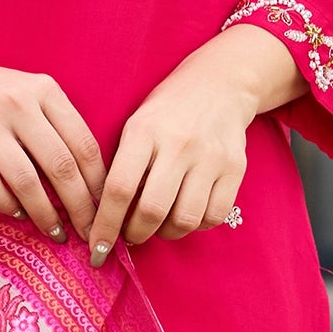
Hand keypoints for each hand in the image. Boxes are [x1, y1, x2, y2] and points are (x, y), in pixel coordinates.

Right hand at [0, 21, 103, 242]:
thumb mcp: (25, 92)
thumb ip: (53, 125)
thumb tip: (86, 181)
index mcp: (45, 90)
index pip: (84, 144)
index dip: (99, 184)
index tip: (106, 211)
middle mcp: (19, 103)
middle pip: (61, 167)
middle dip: (79, 208)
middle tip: (88, 234)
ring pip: (26, 180)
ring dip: (44, 214)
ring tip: (54, 232)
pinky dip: (6, 205)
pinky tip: (17, 215)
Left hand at [88, 29, 293, 262]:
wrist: (219, 83)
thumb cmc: (167, 112)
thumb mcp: (134, 126)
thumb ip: (122, 168)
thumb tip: (106, 221)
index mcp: (143, 131)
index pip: (119, 189)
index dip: (105, 226)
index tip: (97, 248)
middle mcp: (178, 143)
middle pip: (152, 210)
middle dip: (135, 234)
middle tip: (131, 235)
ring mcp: (210, 156)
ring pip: (185, 220)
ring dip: (166, 233)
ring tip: (159, 224)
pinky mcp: (235, 168)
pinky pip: (213, 216)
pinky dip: (195, 225)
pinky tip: (186, 213)